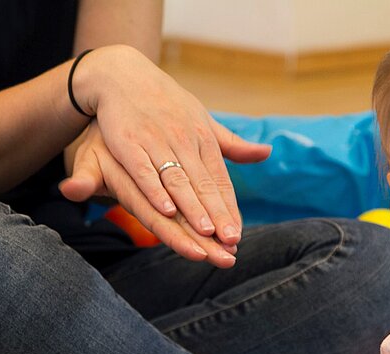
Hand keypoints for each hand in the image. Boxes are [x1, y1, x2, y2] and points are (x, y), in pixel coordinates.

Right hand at [71, 45, 270, 245]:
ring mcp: (156, 140)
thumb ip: (231, 144)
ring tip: (206, 232)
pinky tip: (166, 210)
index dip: (229, 208)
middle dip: (217, 214)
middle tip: (229, 242)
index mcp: (203, 137)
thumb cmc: (167, 103)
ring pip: (178, 180)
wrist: (123, 75)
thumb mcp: (203, 119)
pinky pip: (144, 170)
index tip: (237, 234)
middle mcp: (184, 139)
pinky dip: (155, 190)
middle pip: (203, 184)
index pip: (220, 179)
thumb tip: (266, 153)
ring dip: (192, 207)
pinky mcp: (128, 142)